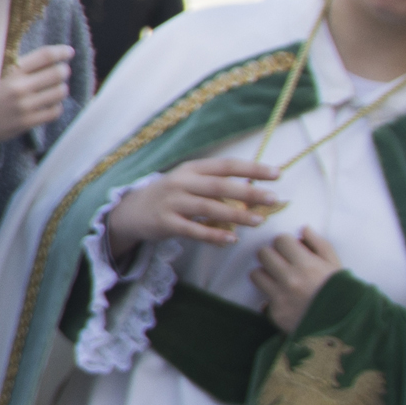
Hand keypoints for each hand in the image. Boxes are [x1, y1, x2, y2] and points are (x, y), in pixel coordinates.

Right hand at [0, 42, 75, 138]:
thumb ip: (9, 60)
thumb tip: (32, 50)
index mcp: (10, 71)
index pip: (45, 56)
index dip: (61, 52)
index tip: (68, 51)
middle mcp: (19, 88)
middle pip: (57, 73)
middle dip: (63, 70)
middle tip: (61, 70)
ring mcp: (23, 107)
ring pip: (59, 93)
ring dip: (60, 88)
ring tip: (55, 87)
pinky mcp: (25, 124)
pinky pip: (53, 112)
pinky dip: (55, 105)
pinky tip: (48, 103)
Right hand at [107, 157, 282, 251]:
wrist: (129, 212)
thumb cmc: (168, 196)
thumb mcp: (188, 183)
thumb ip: (215, 185)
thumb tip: (253, 191)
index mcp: (191, 169)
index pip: (226, 165)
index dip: (252, 169)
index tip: (276, 173)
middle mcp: (181, 183)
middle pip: (219, 186)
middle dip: (249, 192)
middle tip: (273, 199)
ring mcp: (172, 203)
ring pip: (209, 208)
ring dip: (236, 215)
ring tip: (258, 221)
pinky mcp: (165, 223)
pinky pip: (194, 230)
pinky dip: (213, 235)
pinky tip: (231, 239)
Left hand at [251, 224, 345, 330]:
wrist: (344, 327)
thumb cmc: (343, 292)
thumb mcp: (336, 265)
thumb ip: (319, 244)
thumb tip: (303, 228)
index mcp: (306, 265)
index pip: (280, 240)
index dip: (285, 243)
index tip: (292, 249)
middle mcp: (290, 280)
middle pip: (263, 254)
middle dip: (272, 255)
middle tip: (283, 262)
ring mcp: (280, 298)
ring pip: (256, 274)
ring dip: (266, 274)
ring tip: (280, 279)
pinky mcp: (275, 314)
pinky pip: (263, 298)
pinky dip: (272, 297)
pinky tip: (287, 299)